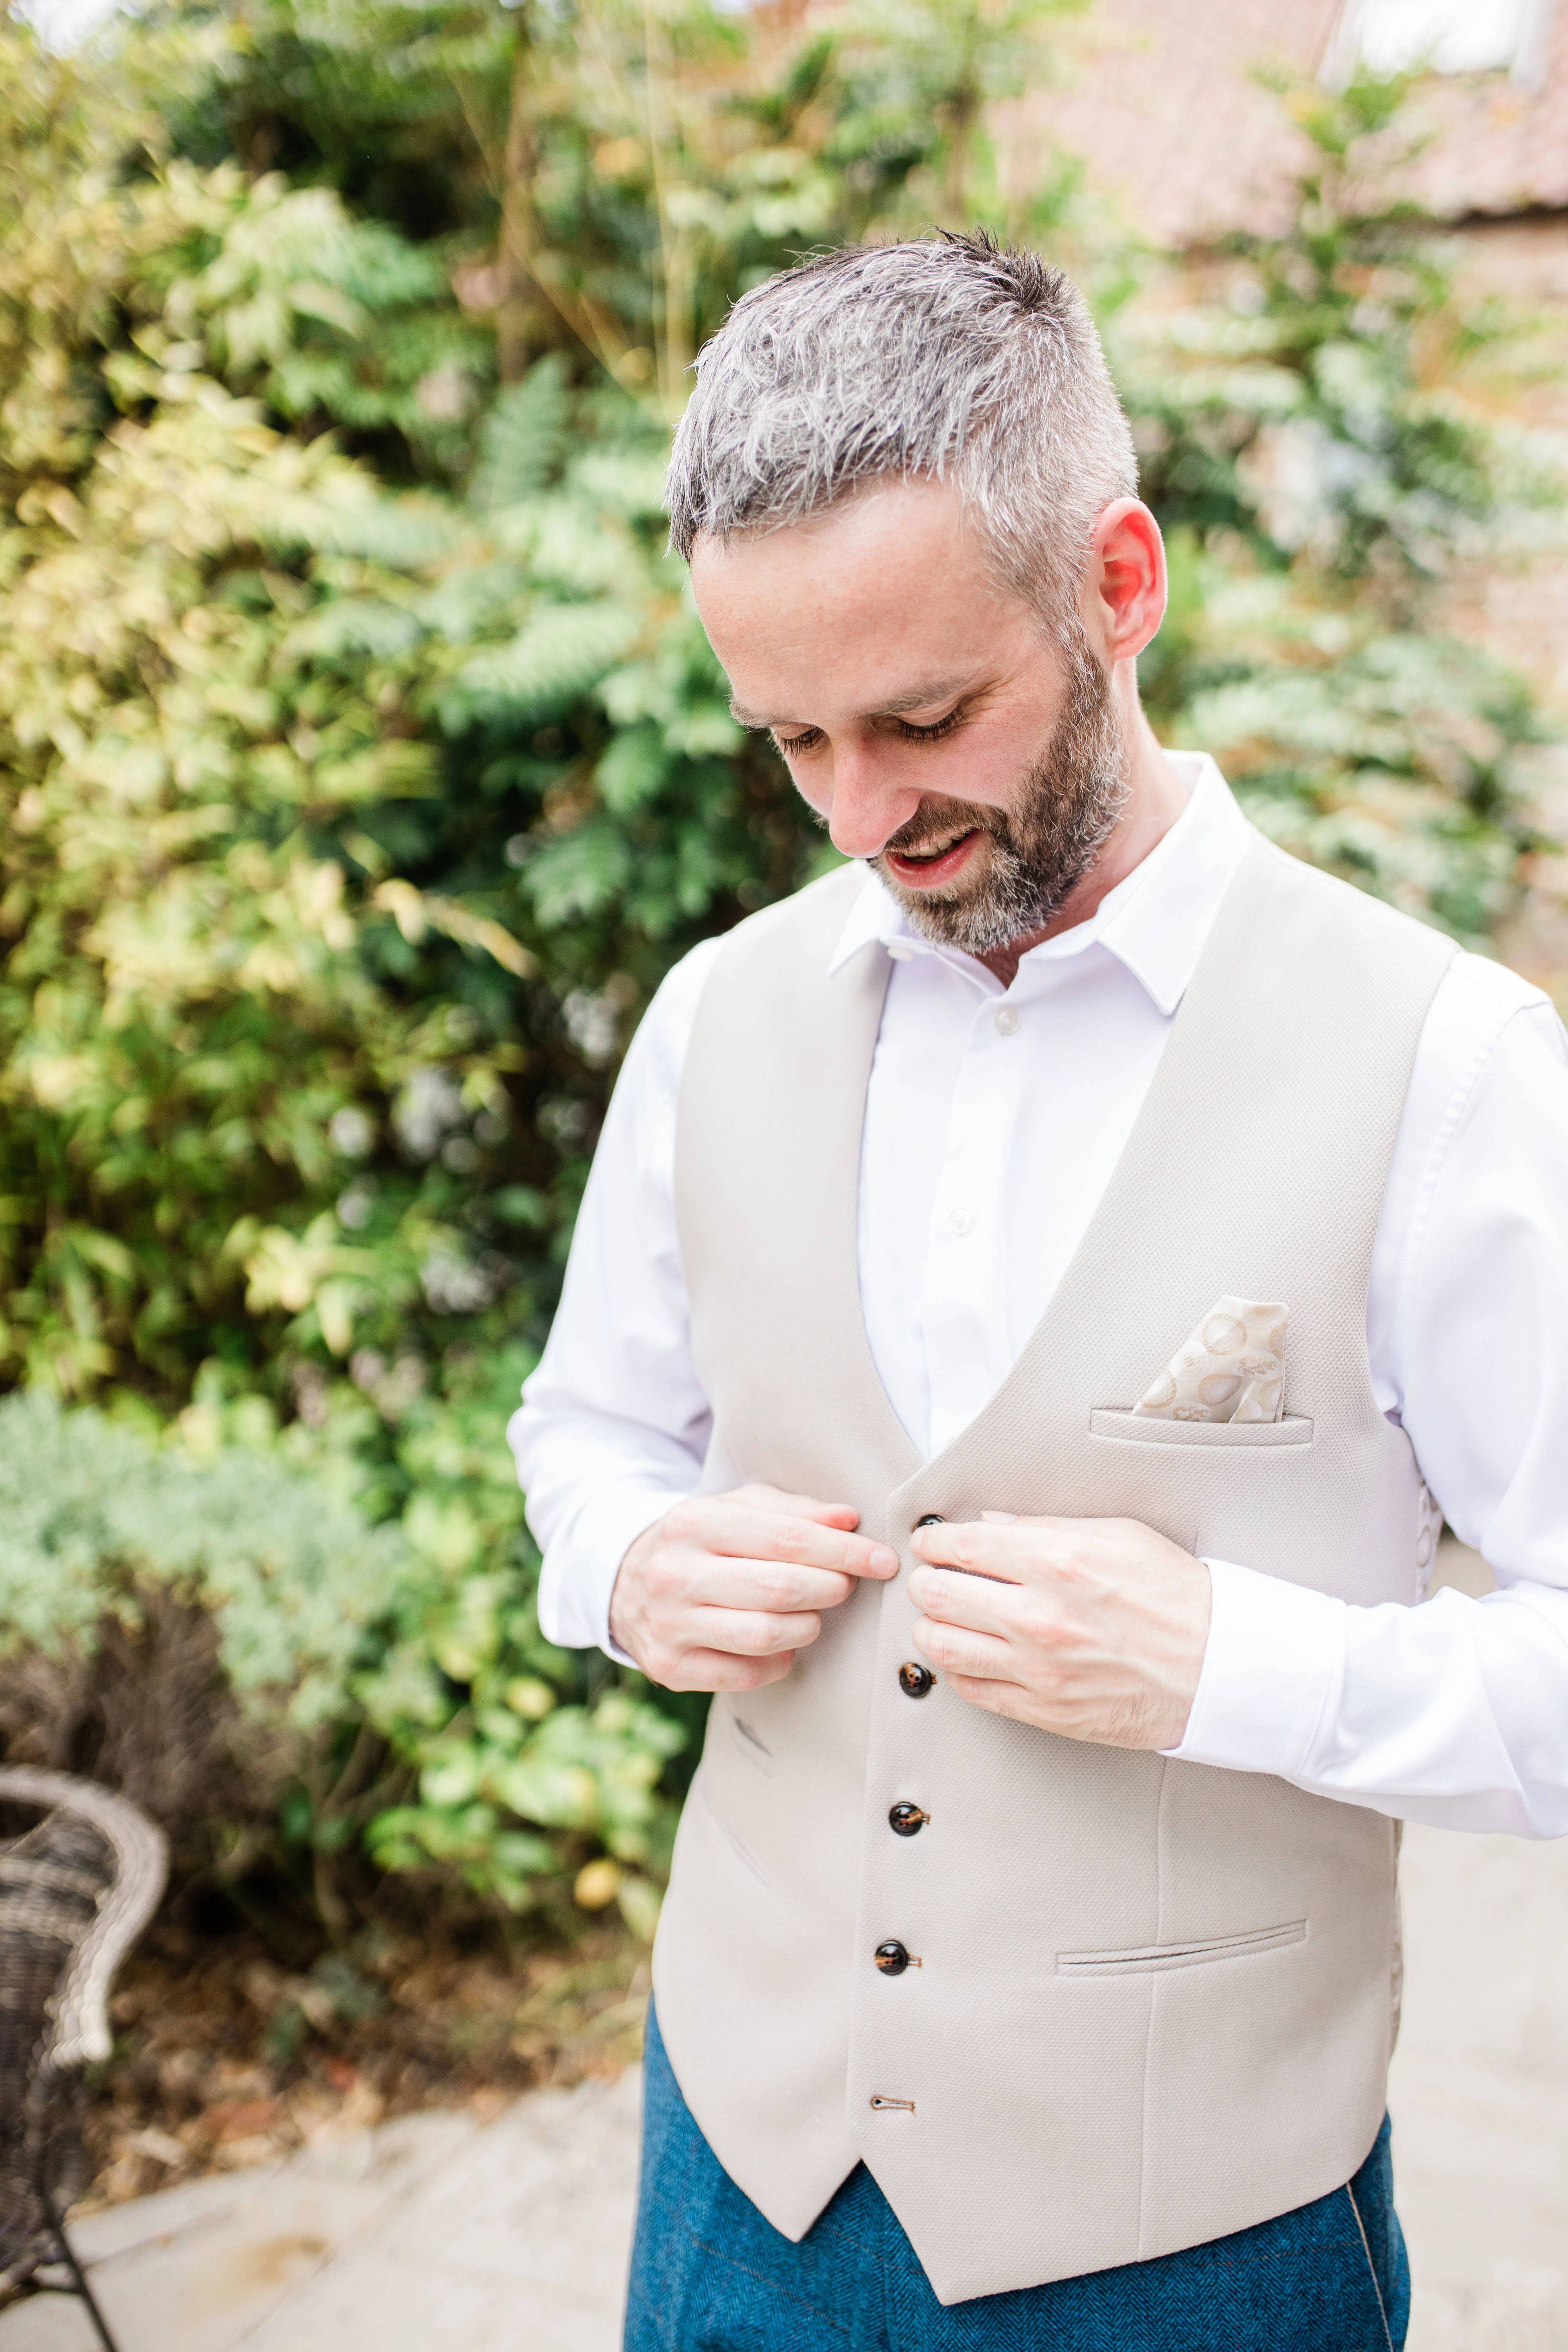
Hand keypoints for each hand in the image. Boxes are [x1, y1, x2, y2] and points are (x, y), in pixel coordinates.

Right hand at [610, 1483, 899, 1692]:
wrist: (624, 1580)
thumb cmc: (701, 1541)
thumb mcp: (737, 1508)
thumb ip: (793, 1512)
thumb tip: (847, 1519)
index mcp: (693, 1521)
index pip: (786, 1538)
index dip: (844, 1551)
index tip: (881, 1559)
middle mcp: (674, 1573)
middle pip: (780, 1587)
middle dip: (831, 1587)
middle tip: (847, 1585)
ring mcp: (669, 1624)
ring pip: (766, 1634)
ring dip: (809, 1625)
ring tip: (814, 1612)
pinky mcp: (670, 1667)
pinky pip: (748, 1673)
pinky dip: (780, 1659)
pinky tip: (783, 1640)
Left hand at [907, 1513, 1211, 1750]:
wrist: (1220, 1667)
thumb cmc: (1177, 1598)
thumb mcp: (1120, 1535)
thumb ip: (1046, 1525)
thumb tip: (992, 1522)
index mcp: (1059, 1561)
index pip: (962, 1545)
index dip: (934, 1540)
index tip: (930, 1541)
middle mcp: (1041, 1615)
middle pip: (938, 1594)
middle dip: (925, 1581)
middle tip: (932, 1576)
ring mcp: (1039, 1668)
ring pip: (941, 1646)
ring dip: (931, 1626)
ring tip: (943, 1617)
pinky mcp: (1044, 1709)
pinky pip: (971, 1689)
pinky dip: (957, 1670)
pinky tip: (970, 1654)